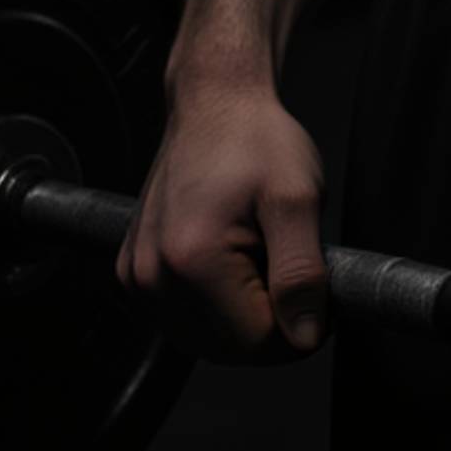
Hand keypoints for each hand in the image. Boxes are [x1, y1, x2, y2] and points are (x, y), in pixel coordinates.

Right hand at [115, 76, 331, 367]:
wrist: (214, 102)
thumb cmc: (254, 138)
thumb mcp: (297, 199)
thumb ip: (302, 274)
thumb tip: (307, 336)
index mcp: (192, 259)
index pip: (260, 342)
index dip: (302, 322)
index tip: (316, 286)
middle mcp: (153, 276)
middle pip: (231, 348)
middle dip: (270, 317)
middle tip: (285, 259)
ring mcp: (138, 277)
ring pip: (208, 340)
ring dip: (242, 313)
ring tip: (256, 253)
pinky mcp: (133, 274)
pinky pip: (185, 320)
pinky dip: (215, 304)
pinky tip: (231, 259)